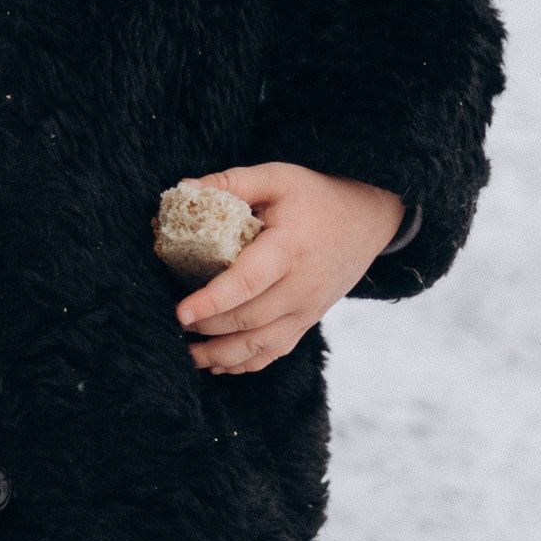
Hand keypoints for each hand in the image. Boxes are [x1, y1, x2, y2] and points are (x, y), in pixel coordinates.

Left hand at [175, 164, 403, 374]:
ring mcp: (307, 309)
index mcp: (289, 249)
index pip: (247, 282)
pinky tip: (219, 364)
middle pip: (248, 318)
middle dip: (207, 327)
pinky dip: (246, 364)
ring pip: (261, 345)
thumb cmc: (316, 196)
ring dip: (222, 355)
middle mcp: (301, 286)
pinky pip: (276, 351)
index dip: (212, 300)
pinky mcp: (309, 321)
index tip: (180, 311)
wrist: (368, 220)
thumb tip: (183, 190)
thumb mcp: (276, 177)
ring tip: (188, 354)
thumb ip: (231, 183)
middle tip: (172, 325)